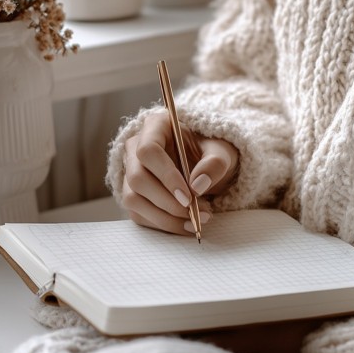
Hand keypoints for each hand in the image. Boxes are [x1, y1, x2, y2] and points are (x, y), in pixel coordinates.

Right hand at [122, 112, 238, 235]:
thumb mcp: (222, 152)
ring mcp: (131, 172)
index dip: (166, 175)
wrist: (207, 166)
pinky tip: (185, 225)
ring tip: (195, 221)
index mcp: (156, 127)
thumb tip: (198, 185)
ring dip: (164, 217)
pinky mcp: (133, 194)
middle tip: (195, 212)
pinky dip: (162, 224)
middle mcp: (136, 148)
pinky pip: (139, 214)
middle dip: (167, 201)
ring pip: (133, 199)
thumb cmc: (211, 152)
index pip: (148, 150)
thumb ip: (215, 164)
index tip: (188, 196)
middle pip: (137, 178)